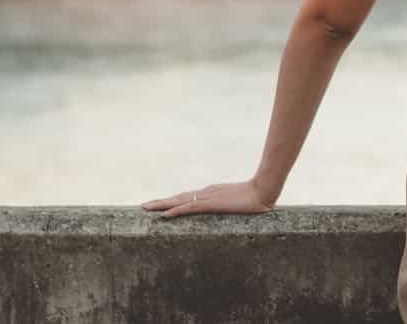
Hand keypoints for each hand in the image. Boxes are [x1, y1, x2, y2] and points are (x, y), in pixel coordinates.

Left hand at [141, 179, 276, 218]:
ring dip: (162, 205)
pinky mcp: (211, 203)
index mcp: (211, 193)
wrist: (263, 191)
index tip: (160, 205)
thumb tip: (230, 207)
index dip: (173, 202)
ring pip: (180, 201)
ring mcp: (208, 197)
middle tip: (144, 206)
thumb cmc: (255, 198)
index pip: (187, 198)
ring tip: (147, 208)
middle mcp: (206, 193)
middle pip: (179, 197)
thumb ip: (232, 204)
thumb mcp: (239, 203)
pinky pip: (189, 207)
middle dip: (161, 202)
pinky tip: (165, 214)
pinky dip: (176, 210)